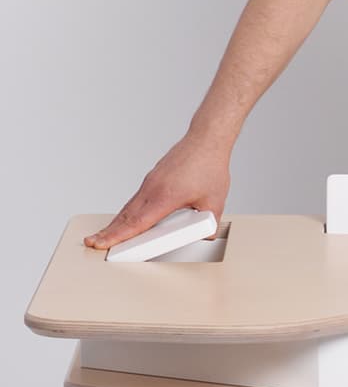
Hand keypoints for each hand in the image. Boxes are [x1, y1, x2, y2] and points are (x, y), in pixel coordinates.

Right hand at [84, 134, 231, 249]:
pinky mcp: (152, 179)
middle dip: (108, 232)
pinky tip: (125, 221)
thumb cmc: (209, 167)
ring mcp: (150, 183)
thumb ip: (208, 224)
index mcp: (165, 196)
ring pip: (129, 207)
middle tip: (94, 243)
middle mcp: (152, 188)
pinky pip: (136, 200)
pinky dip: (127, 212)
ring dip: (116, 223)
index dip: (119, 236)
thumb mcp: (215, 203)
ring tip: (104, 236)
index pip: (137, 223)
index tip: (105, 244)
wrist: (205, 142)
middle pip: (126, 216)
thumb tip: (204, 236)